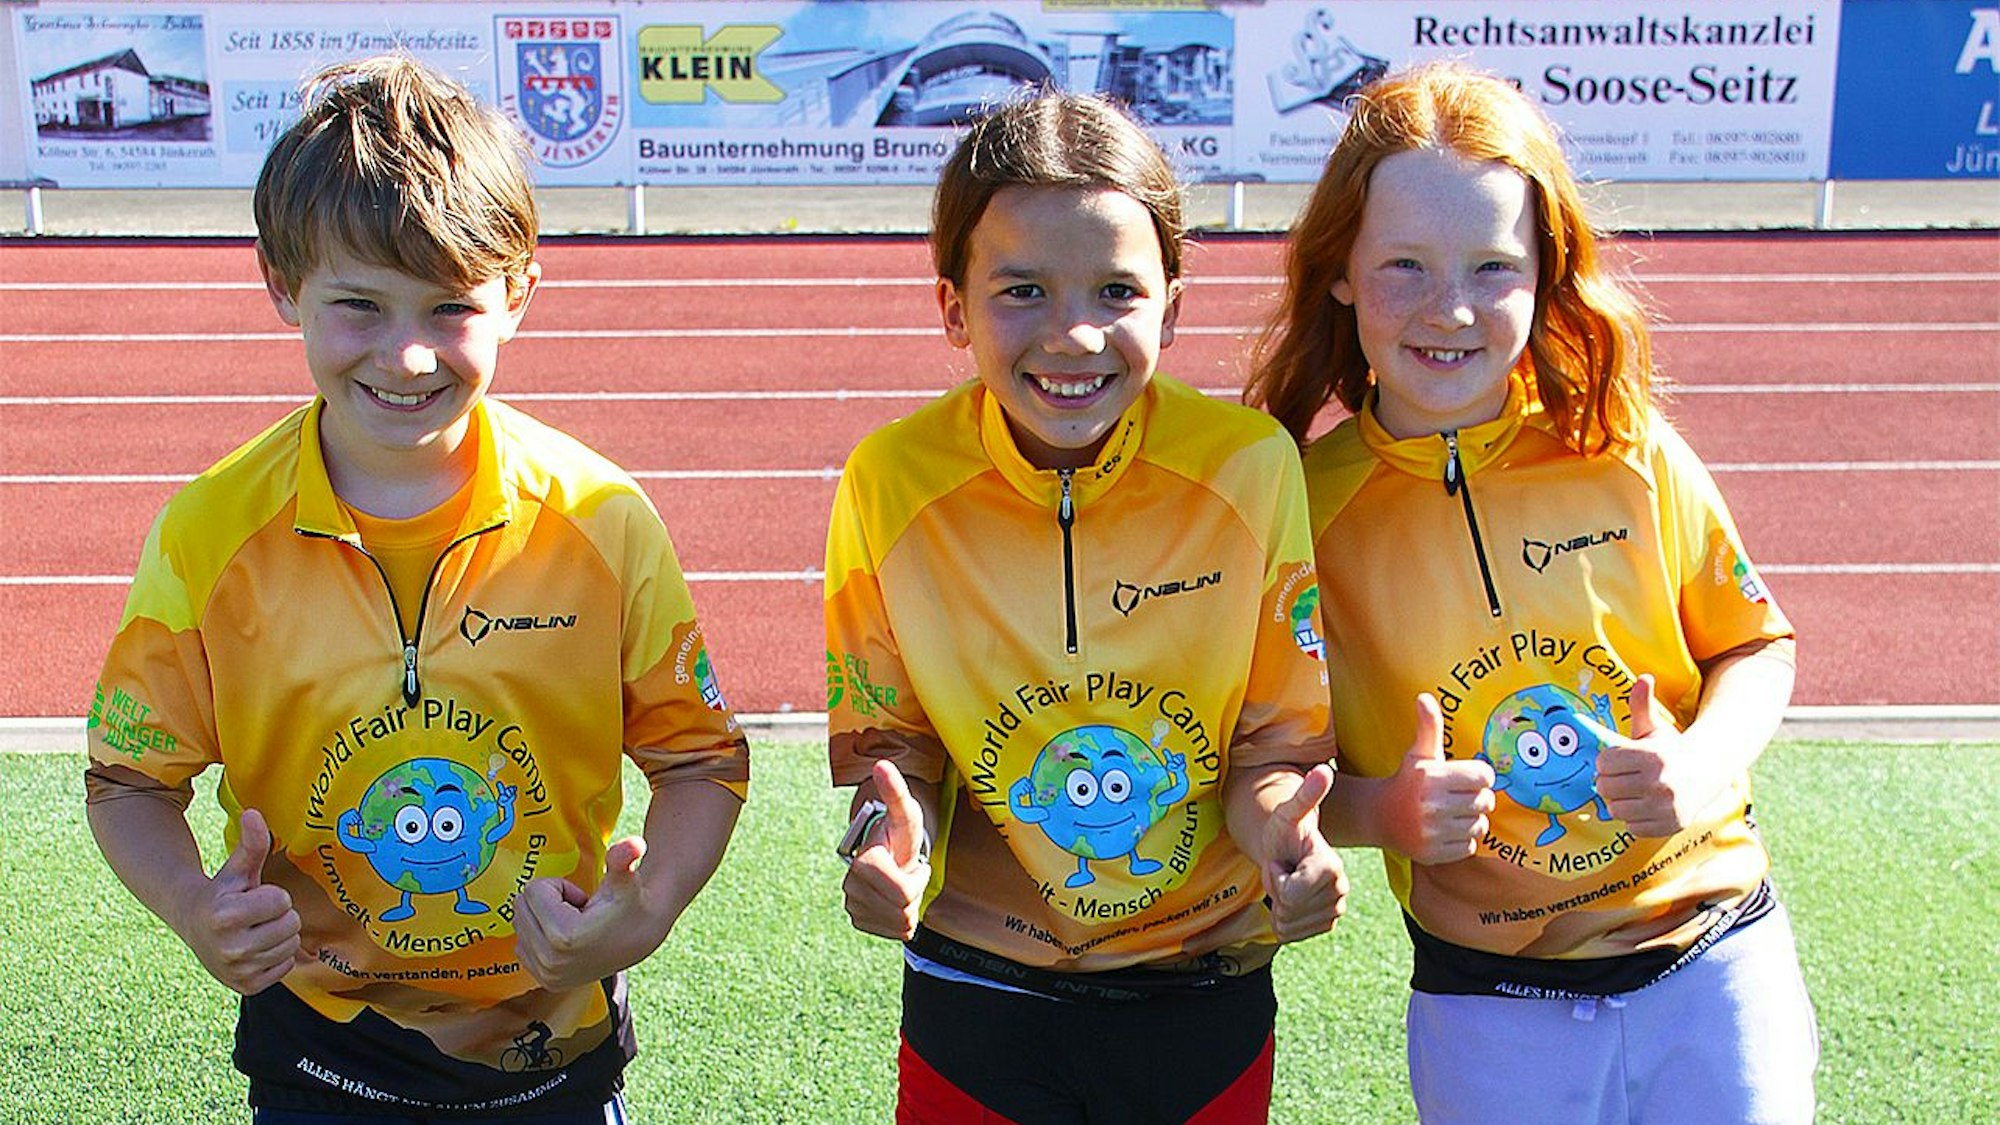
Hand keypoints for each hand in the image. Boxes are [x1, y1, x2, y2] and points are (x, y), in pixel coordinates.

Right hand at [182, 809, 304, 994]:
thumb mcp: (237, 869)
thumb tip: (254, 813)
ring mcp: (237, 971)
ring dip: (280, 936)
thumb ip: (251, 843)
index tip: (253, 897)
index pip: (282, 902)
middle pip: (291, 925)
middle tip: (256, 915)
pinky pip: (287, 967)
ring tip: (255, 930)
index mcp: (224, 915)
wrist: (196, 929)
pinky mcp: (246, 988)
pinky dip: (277, 957)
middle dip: (280, 916)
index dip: (274, 896)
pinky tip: (256, 949)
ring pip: (291, 946)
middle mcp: (229, 947)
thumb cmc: (223, 893)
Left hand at [513, 837, 659, 991]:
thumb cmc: (631, 902)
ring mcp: (546, 975)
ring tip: (575, 925)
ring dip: (543, 918)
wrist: (641, 937)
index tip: (583, 902)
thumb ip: (624, 858)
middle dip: (548, 902)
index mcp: (564, 936)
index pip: (533, 890)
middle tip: (578, 912)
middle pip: (520, 906)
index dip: (561, 887)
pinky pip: (521, 944)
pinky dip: (540, 936)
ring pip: (519, 924)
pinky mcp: (544, 982)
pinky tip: (567, 940)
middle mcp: (550, 961)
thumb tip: (636, 842)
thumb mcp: (626, 879)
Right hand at [842, 760, 929, 940]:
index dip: (918, 880)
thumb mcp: (906, 815)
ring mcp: (852, 904)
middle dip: (915, 894)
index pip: (903, 893)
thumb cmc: (900, 835)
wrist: (888, 853)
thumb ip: (896, 793)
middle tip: (908, 873)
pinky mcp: (858, 919)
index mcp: (864, 861)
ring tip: (900, 884)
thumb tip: (881, 765)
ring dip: (909, 907)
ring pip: (900, 925)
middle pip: (903, 911)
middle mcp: (852, 885)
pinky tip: (893, 899)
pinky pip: (894, 933)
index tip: (914, 863)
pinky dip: (900, 919)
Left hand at [1259, 764, 1346, 942]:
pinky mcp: (1327, 923)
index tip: (1282, 860)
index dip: (1276, 877)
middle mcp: (1340, 890)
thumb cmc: (1285, 829)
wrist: (1288, 849)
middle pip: (1288, 910)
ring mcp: (1335, 909)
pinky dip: (1283, 919)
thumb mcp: (1288, 812)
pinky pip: (1292, 934)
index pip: (1290, 894)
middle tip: (1284, 869)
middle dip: (1276, 890)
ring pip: (1288, 925)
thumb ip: (1306, 795)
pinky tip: (1290, 898)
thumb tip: (1323, 769)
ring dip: (1278, 905)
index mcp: (1331, 866)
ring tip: (1287, 880)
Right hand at [1380, 694, 1495, 864]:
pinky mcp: (1433, 853)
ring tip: (1455, 813)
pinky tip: (1447, 830)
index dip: (1479, 775)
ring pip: (1480, 826)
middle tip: (1461, 796)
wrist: (1380, 816)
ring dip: (1472, 820)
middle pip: (1485, 802)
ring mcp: (1433, 832)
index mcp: (1432, 777)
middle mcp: (1432, 805)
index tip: (1467, 777)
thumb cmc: (1408, 781)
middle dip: (1478, 798)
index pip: (1484, 776)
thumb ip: (1428, 726)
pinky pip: (1469, 847)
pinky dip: (1463, 840)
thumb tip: (1424, 697)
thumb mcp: (1419, 753)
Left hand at [1596, 675, 1724, 836]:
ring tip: (1633, 791)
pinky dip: (1635, 818)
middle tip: (1623, 776)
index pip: (1604, 762)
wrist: (1706, 772)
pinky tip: (1646, 805)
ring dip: (1620, 801)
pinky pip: (1632, 827)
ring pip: (1615, 809)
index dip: (1607, 761)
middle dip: (1610, 781)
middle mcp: (1659, 782)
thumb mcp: (1655, 728)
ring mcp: (1665, 807)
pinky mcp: (1670, 825)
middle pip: (1605, 787)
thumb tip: (1644, 677)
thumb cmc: (1671, 750)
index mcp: (1652, 756)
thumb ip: (1642, 704)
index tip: (1618, 760)